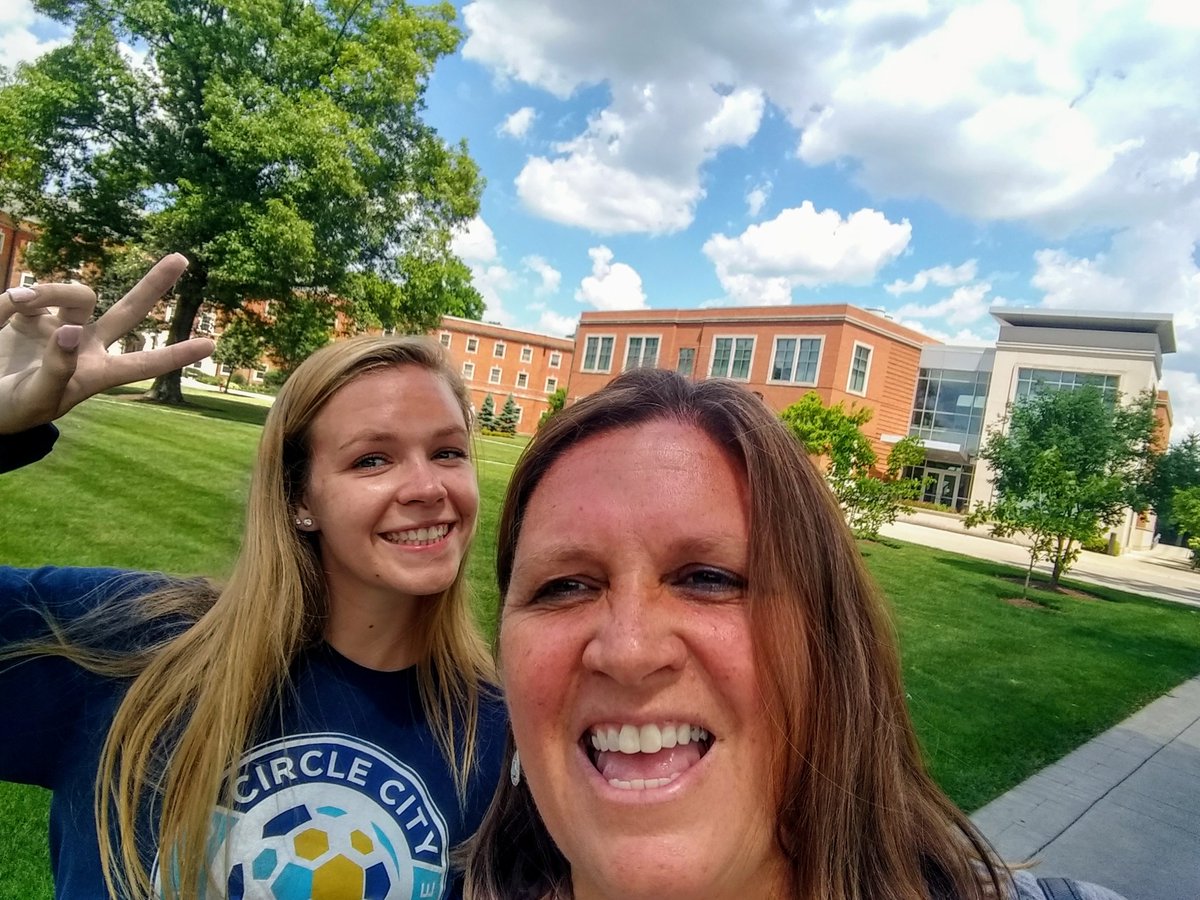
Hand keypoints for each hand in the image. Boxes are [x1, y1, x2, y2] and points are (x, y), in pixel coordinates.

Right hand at [0, 254, 214, 432]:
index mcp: (97, 373)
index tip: (211, 345)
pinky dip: (15, 300)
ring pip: (77, 292)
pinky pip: (30, 295)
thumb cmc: (13, 411)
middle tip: (182, 258)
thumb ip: (58, 367)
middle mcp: (86, 345)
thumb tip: (73, 332)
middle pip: (129, 310)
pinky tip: (5, 311)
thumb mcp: (37, 398)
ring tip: (18, 305)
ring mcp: (60, 326)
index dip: (176, 355)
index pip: (144, 363)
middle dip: (154, 284)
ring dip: (51, 290)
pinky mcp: (30, 313)